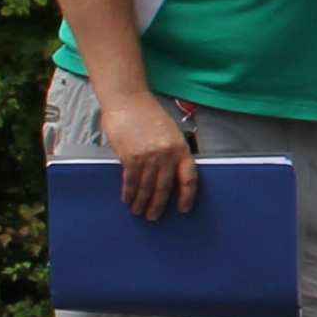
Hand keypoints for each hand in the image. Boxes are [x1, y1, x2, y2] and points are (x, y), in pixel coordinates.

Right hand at [99, 86, 198, 220]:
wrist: (128, 100)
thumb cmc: (148, 113)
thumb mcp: (170, 132)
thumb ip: (171, 152)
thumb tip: (169, 173)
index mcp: (180, 148)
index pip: (189, 178)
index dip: (187, 196)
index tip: (184, 208)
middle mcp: (166, 155)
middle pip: (164, 187)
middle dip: (158, 205)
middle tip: (153, 216)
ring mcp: (148, 156)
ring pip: (146, 187)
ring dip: (142, 201)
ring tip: (138, 210)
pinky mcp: (130, 156)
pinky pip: (130, 180)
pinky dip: (129, 192)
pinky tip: (127, 199)